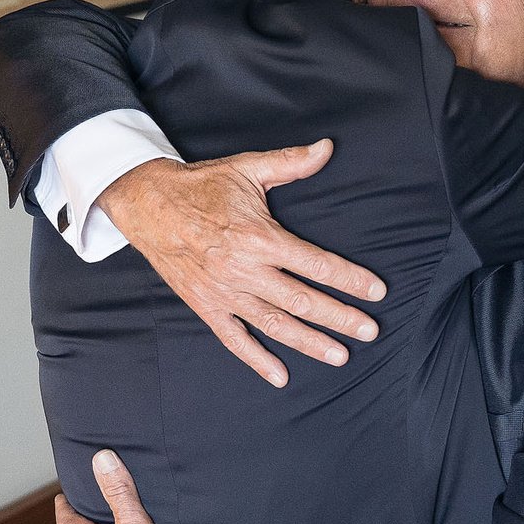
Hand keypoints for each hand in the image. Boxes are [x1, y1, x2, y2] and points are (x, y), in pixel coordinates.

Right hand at [99, 142, 387, 387]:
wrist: (147, 204)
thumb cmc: (201, 185)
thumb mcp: (247, 168)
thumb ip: (291, 162)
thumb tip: (327, 147)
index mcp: (259, 236)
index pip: (315, 264)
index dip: (349, 279)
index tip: (376, 292)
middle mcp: (244, 269)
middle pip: (302, 300)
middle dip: (340, 318)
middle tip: (370, 331)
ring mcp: (224, 292)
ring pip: (274, 324)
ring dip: (309, 342)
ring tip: (340, 355)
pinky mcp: (206, 306)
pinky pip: (234, 339)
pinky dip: (257, 359)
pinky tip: (280, 376)